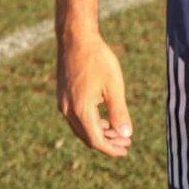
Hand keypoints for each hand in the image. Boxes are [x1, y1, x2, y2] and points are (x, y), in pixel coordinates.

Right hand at [56, 35, 132, 157]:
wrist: (76, 38)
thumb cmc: (98, 59)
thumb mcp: (114, 86)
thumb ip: (119, 112)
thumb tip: (126, 134)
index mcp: (81, 110)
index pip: (96, 140)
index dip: (111, 148)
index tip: (125, 150)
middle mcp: (68, 110)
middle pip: (87, 137)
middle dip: (107, 142)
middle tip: (126, 141)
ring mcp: (63, 103)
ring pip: (80, 128)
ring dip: (98, 132)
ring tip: (117, 131)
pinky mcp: (63, 96)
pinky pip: (75, 118)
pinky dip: (89, 123)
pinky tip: (103, 118)